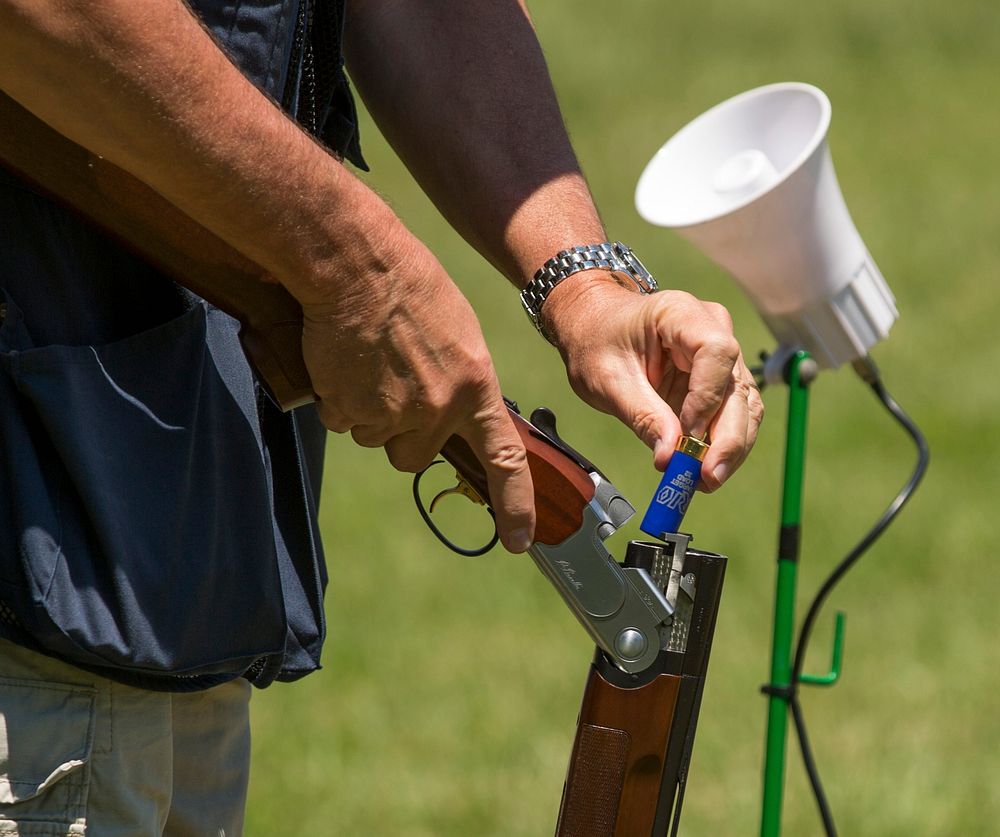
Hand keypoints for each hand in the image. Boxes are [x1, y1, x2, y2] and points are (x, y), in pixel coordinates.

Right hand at [299, 219, 534, 551]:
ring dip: (368, 410)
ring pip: (376, 437)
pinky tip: (346, 361)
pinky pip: (343, 421)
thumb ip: (460, 381)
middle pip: (415, 455)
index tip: (521, 540)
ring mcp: (393, 413)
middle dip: (402, 431)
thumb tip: (449, 410)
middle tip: (392, 383)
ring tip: (369, 360)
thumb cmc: (410, 285)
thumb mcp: (459, 334)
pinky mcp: (351, 410)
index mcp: (476, 388)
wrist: (358, 264)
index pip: (505, 460)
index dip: (515, 504)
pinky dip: (340, 398)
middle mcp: (439, 409)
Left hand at [541, 275, 762, 490]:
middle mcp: (712, 328)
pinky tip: (705, 470)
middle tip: (709, 477)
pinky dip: (723, 444)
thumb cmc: (597, 342)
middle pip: (737, 385)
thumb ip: (642, 415)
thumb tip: (669, 457)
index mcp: (681, 313)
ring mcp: (721, 355)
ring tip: (706, 481)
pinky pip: (734, 413)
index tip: (688, 434)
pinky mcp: (720, 379)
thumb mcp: (608, 379)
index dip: (707, 398)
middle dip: (728, 437)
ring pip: (744, 405)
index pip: (716, 352)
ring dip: (731, 447)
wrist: (595, 328)